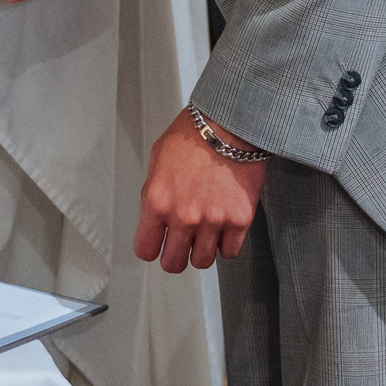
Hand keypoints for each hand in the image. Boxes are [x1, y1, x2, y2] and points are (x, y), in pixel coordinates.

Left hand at [136, 113, 267, 271]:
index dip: (152, 247)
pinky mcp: (240, 219)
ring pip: (203, 261)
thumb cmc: (194, 133)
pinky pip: (230, 251)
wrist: (231, 122)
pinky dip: (228, 243)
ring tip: (206, 232)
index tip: (158, 243)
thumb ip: (154, 192)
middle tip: (183, 243)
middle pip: (173, 264)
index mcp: (158, 202)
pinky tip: (225, 226)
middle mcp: (183, 217)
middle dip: (176, 255)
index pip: (145, 250)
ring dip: (203, 250)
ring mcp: (213, 221)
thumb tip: (155, 215)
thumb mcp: (158, 158)